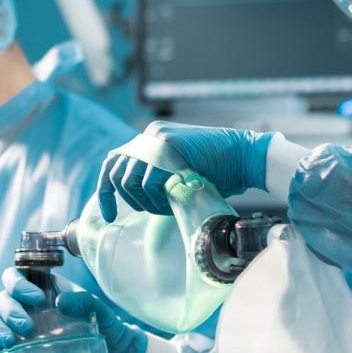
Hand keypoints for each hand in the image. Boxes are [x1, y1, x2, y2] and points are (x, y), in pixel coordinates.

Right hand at [0, 268, 147, 352]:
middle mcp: (28, 303)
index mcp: (44, 287)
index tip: (37, 299)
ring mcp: (22, 324)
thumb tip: (61, 302)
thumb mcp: (101, 311)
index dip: (18, 284)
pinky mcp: (21, 346)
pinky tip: (0, 349)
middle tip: (27, 327)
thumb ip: (86, 302)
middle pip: (3, 297)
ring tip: (10, 341)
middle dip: (10, 311)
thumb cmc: (106, 326)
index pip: (17, 275)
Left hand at [97, 121, 275, 221]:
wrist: (245, 157)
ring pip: (130, 181)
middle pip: (115, 172)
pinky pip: (147, 182)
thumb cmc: (218, 172)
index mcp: (150, 140)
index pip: (114, 163)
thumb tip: (136, 200)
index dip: (106, 191)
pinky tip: (174, 201)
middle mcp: (149, 136)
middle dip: (124, 200)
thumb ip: (156, 180)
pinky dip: (156, 200)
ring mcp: (157, 139)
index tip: (109, 216)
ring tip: (167, 206)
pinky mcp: (167, 146)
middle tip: (146, 212)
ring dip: (145, 202)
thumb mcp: (178, 175)